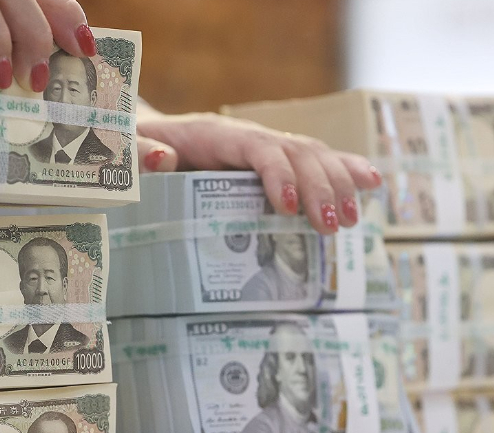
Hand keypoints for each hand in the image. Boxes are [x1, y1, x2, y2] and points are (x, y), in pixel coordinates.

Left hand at [136, 107, 381, 234]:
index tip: (287, 207)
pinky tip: (372, 183)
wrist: (150, 140)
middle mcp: (248, 137)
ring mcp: (265, 146)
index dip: (278, 174)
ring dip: (338, 185)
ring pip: (313, 155)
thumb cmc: (140, 151)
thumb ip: (140, 155)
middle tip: (330, 226)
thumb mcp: (130, 152)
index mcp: (217, 136)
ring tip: (350, 221)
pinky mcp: (275, 160)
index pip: (259, 149)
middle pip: (296, 152)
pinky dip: (345, 170)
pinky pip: (315, 160)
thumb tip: (162, 158)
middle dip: (318, 187)